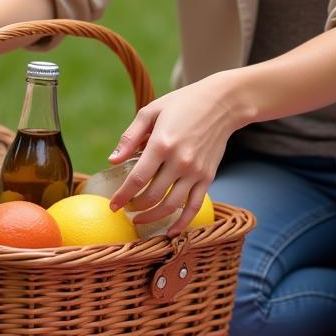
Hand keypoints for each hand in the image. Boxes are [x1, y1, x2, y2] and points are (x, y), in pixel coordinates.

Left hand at [108, 72, 241, 235]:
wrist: (222, 103)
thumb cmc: (183, 103)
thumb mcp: (151, 111)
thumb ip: (130, 137)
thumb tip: (112, 160)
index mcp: (162, 144)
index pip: (137, 179)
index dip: (122, 196)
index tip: (112, 206)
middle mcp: (179, 161)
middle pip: (152, 196)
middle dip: (134, 207)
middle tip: (125, 208)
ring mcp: (195, 171)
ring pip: (170, 205)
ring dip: (152, 217)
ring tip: (139, 219)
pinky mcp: (207, 177)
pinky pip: (194, 206)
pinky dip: (182, 223)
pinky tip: (170, 232)